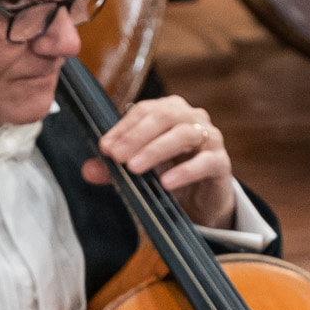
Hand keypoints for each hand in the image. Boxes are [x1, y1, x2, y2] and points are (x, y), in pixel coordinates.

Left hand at [80, 94, 242, 230]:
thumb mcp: (139, 170)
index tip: (105, 148)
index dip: (124, 127)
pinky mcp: (221, 162)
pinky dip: (184, 171)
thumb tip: (88, 170)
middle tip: (117, 157)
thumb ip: (114, 169)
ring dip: (156, 150)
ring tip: (135, 168)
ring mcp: (209, 138)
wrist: (202, 199)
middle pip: (164, 117)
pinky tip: (166, 183)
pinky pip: (205, 162)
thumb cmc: (170, 174)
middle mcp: (191, 118)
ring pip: (184, 134)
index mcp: (169, 111)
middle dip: (137, 136)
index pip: (145, 110)